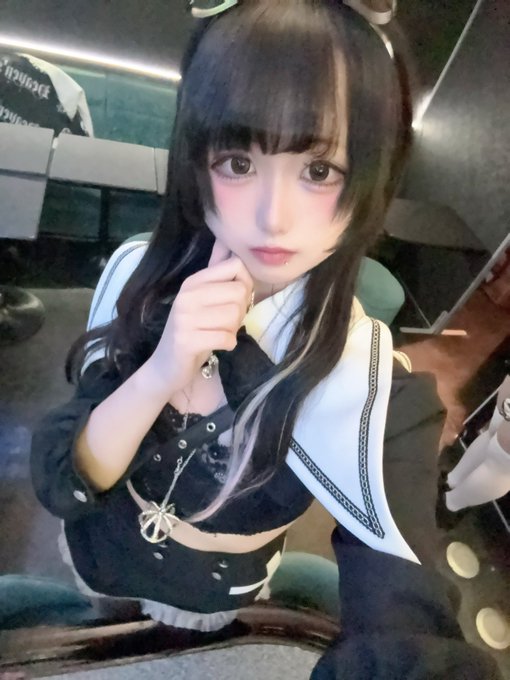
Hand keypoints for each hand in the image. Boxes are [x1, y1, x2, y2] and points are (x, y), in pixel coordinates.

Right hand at [145, 239, 253, 396]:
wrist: (166, 367)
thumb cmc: (192, 330)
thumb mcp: (201, 297)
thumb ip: (215, 270)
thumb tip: (225, 240)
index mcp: (193, 281)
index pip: (236, 265)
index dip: (245, 285)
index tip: (234, 300)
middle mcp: (187, 295)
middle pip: (239, 292)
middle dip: (240, 312)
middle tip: (225, 322)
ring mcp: (184, 318)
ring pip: (235, 316)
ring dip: (233, 330)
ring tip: (217, 333)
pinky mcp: (187, 340)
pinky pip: (226, 338)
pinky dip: (227, 344)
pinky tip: (216, 345)